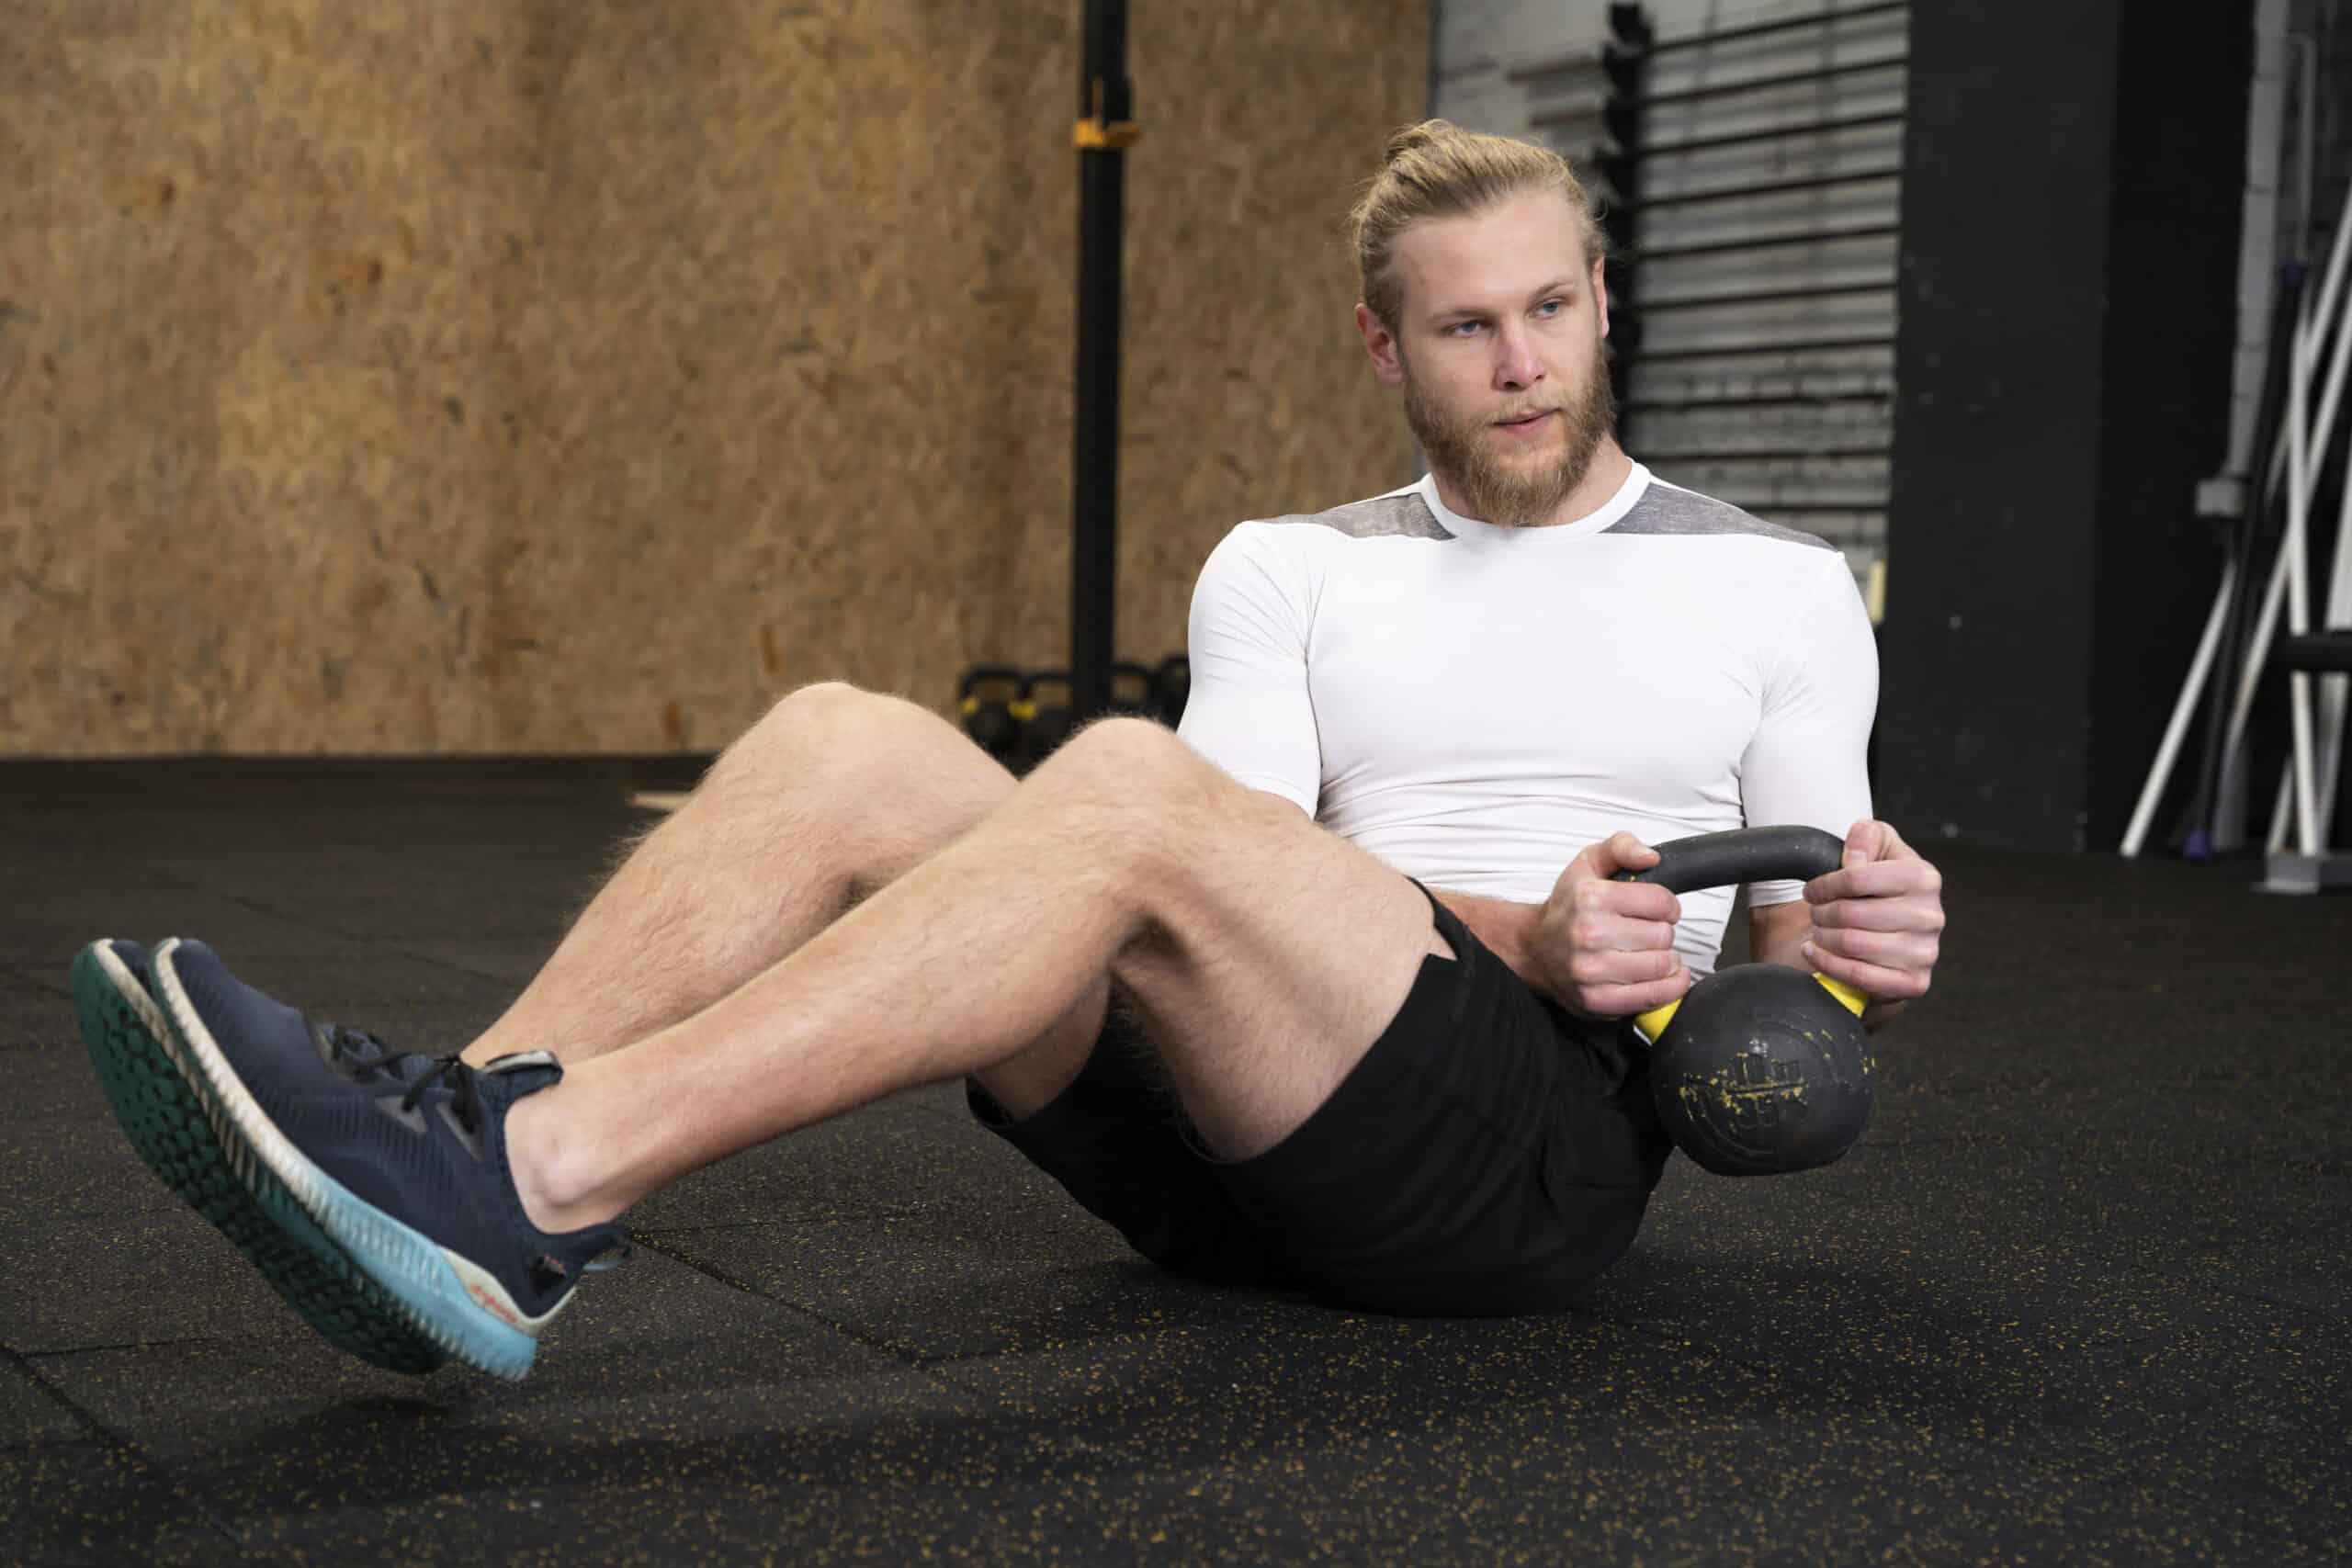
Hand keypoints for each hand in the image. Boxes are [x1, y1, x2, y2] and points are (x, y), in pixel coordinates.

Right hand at [1533, 832, 1691, 1019]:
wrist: (1534, 949)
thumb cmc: (1567, 908)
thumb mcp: (1588, 864)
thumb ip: (1621, 847)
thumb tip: (1651, 857)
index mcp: (1590, 899)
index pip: (1661, 902)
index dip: (1667, 905)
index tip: (1658, 910)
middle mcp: (1589, 935)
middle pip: (1663, 935)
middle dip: (1662, 933)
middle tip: (1647, 932)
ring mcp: (1592, 971)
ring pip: (1662, 965)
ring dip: (1666, 960)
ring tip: (1651, 953)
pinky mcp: (1598, 1000)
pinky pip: (1653, 997)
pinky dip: (1670, 987)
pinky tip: (1666, 977)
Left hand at [1801, 820, 1943, 1000]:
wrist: (1895, 931)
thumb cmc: (1880, 886)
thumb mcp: (1876, 845)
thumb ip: (1865, 837)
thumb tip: (1855, 861)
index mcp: (1923, 877)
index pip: (1857, 877)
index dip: (1824, 884)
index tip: (1813, 891)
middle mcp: (1930, 916)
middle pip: (1849, 913)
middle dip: (1820, 912)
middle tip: (1815, 913)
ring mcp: (1924, 952)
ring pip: (1851, 943)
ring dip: (1822, 937)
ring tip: (1818, 931)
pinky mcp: (1914, 982)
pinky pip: (1858, 975)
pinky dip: (1827, 964)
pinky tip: (1816, 952)